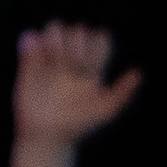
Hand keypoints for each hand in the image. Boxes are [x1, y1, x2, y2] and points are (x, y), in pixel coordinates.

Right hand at [12, 23, 141, 146]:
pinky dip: (33, 43)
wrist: (46, 138)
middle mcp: (72, 59)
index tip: (90, 64)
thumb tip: (137, 73)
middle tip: (69, 65)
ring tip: (52, 62)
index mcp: (91, 65)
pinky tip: (38, 61)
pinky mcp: (29, 65)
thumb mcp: (104, 112)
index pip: (98, 38)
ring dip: (55, 38)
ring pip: (56, 28)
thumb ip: (122, 94)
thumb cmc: (76, 125)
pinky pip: (30, 39)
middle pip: (78, 31)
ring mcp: (50, 60)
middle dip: (74, 42)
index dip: (95, 44)